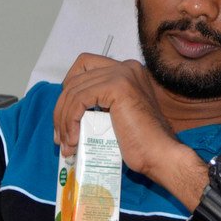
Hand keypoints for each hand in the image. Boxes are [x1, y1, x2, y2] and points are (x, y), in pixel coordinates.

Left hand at [53, 53, 191, 181]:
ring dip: (64, 119)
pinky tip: (74, 139)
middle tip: (60, 136)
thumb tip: (63, 112)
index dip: (69, 88)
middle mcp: (126, 67)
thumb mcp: (114, 116)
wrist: (160, 155)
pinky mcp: (118, 86)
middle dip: (62, 109)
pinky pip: (79, 100)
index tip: (64, 116)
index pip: (84, 65)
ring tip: (66, 144)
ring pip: (74, 90)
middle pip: (75, 78)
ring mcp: (123, 74)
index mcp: (127, 71)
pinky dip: (70, 120)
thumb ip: (97, 105)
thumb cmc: (141, 144)